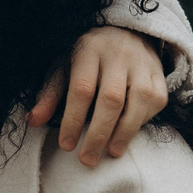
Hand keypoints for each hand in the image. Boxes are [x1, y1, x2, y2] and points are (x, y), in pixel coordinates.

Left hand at [30, 27, 168, 168]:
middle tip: (87, 159)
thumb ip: (50, 94)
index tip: (66, 145)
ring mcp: (143, 64)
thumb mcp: (64, 67)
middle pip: (111, 99)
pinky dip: (142, 122)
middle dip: (99, 133)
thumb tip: (33, 121)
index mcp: (89, 50)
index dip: (73, 120)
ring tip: (111, 153)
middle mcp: (118, 54)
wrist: (126, 33)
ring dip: (124, 132)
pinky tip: (127, 134)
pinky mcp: (159, 75)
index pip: (81, 89)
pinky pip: (155, 102)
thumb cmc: (88, 57)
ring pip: (138, 101)